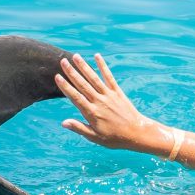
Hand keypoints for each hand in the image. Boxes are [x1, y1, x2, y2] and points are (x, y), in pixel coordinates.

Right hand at [55, 53, 169, 152]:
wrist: (136, 133)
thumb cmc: (114, 138)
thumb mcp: (95, 137)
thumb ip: (79, 128)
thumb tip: (64, 123)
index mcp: (92, 113)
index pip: (76, 97)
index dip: (66, 86)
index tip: (57, 77)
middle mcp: (99, 101)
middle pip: (83, 85)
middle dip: (72, 72)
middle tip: (63, 61)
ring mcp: (109, 95)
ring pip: (94, 78)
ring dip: (84, 66)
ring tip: (76, 56)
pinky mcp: (117, 92)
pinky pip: (109, 77)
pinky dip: (103, 66)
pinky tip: (97, 57)